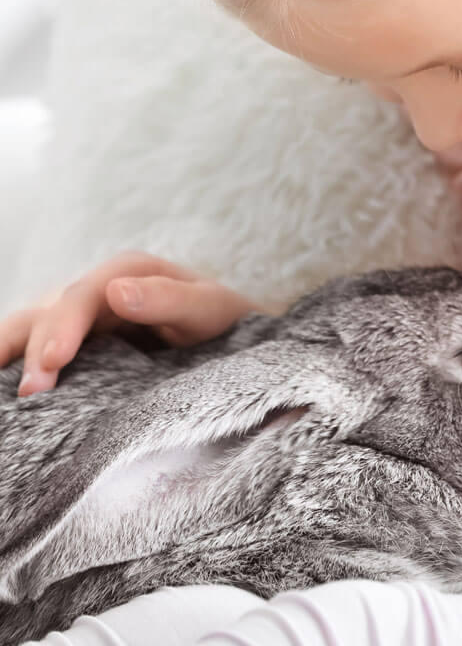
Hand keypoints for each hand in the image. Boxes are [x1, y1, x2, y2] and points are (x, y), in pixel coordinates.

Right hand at [0, 250, 267, 396]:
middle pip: (50, 313)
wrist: (233, 337)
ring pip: (31, 327)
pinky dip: (18, 365)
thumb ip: (169, 298)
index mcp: (128, 273)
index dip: (62, 326)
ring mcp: (85, 318)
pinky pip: (40, 351)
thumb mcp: (209, 306)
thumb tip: (116, 291)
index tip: (52, 362)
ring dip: (12, 355)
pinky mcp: (80, 345)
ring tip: (9, 394)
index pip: (83, 295)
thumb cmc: (223, 319)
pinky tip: (8, 389)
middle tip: (30, 394)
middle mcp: (98, 290)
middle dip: (34, 350)